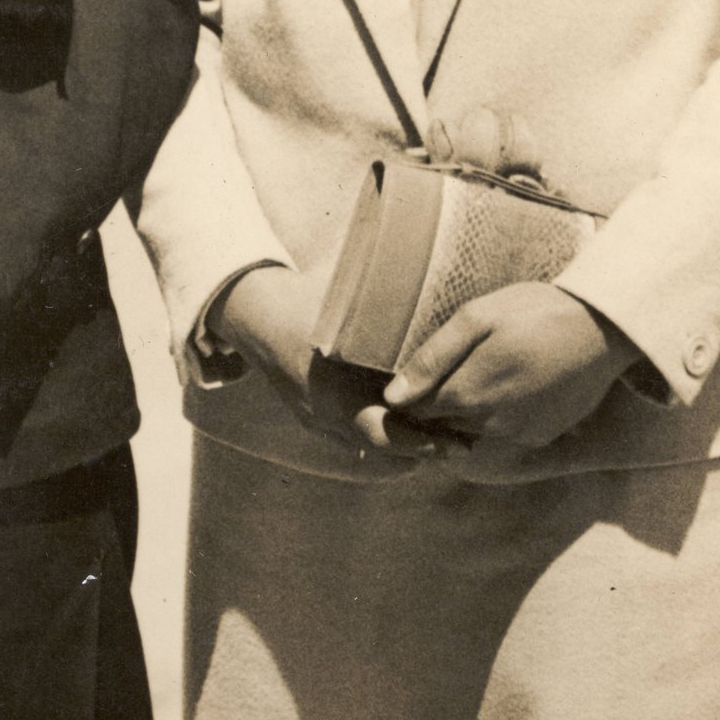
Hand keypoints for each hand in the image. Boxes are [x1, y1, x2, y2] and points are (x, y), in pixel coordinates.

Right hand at [216, 262, 444, 466]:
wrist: (256, 313)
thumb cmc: (304, 299)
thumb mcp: (345, 296)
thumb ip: (387, 296)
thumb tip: (435, 270)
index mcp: (332, 389)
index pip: (383, 432)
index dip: (422, 442)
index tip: (457, 440)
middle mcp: (324, 414)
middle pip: (382, 449)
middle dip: (424, 449)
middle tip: (463, 444)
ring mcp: (316, 421)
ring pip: (369, 450)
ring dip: (406, 448)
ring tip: (447, 440)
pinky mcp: (314, 420)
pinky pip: (353, 441)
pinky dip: (384, 441)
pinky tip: (414, 430)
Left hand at [384, 283, 627, 466]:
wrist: (605, 327)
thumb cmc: (537, 311)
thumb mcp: (478, 318)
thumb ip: (432, 358)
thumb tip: (393, 397)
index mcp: (468, 394)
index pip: (418, 410)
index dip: (415, 391)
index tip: (428, 368)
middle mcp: (490, 425)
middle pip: (445, 422)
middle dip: (445, 398)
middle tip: (469, 360)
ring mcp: (518, 436)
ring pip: (474, 429)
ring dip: (475, 406)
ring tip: (496, 367)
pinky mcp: (542, 437)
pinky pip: (505, 433)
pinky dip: (504, 414)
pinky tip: (520, 382)